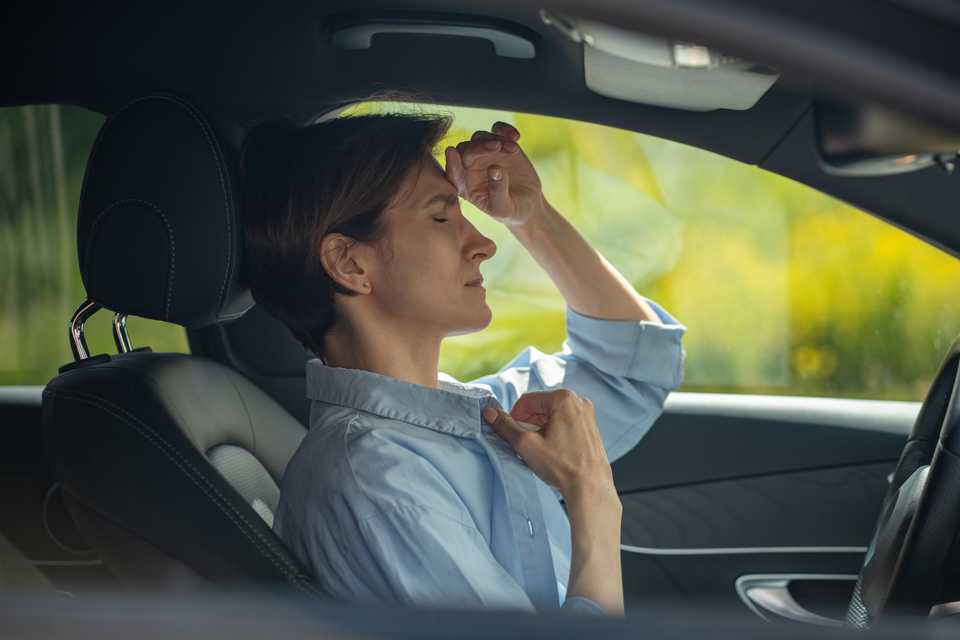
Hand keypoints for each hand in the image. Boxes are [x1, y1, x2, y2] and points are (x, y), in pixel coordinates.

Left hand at [444, 122, 544, 227]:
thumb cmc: (511, 211)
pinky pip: (496, 129)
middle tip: (496, 147)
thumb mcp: (503, 209)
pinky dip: (504, 129)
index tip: (452, 152)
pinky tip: (516, 137)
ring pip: (480, 137)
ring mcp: (484, 154)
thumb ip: (497, 191)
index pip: (452, 172)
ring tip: (513, 149)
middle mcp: (470, 167)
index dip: (451, 162)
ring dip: (495, 139)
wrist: (528, 204)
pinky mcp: (500, 144)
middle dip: (479, 146)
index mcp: (464, 185)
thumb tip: (494, 169)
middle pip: (466, 150)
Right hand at [482, 389, 616, 502]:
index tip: (512, 435)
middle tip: (525, 445)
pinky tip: (552, 452)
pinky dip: (553, 433)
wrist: (590, 487)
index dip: (514, 418)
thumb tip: (490, 413)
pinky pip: (564, 423)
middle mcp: (578, 401)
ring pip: (552, 416)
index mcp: (563, 398)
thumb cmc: (562, 466)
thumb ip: (505, 426)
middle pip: (540, 407)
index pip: (526, 401)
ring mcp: (587, 414)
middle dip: (528, 424)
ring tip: (539, 451)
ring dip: (540, 429)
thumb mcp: (526, 445)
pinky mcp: (590, 427)